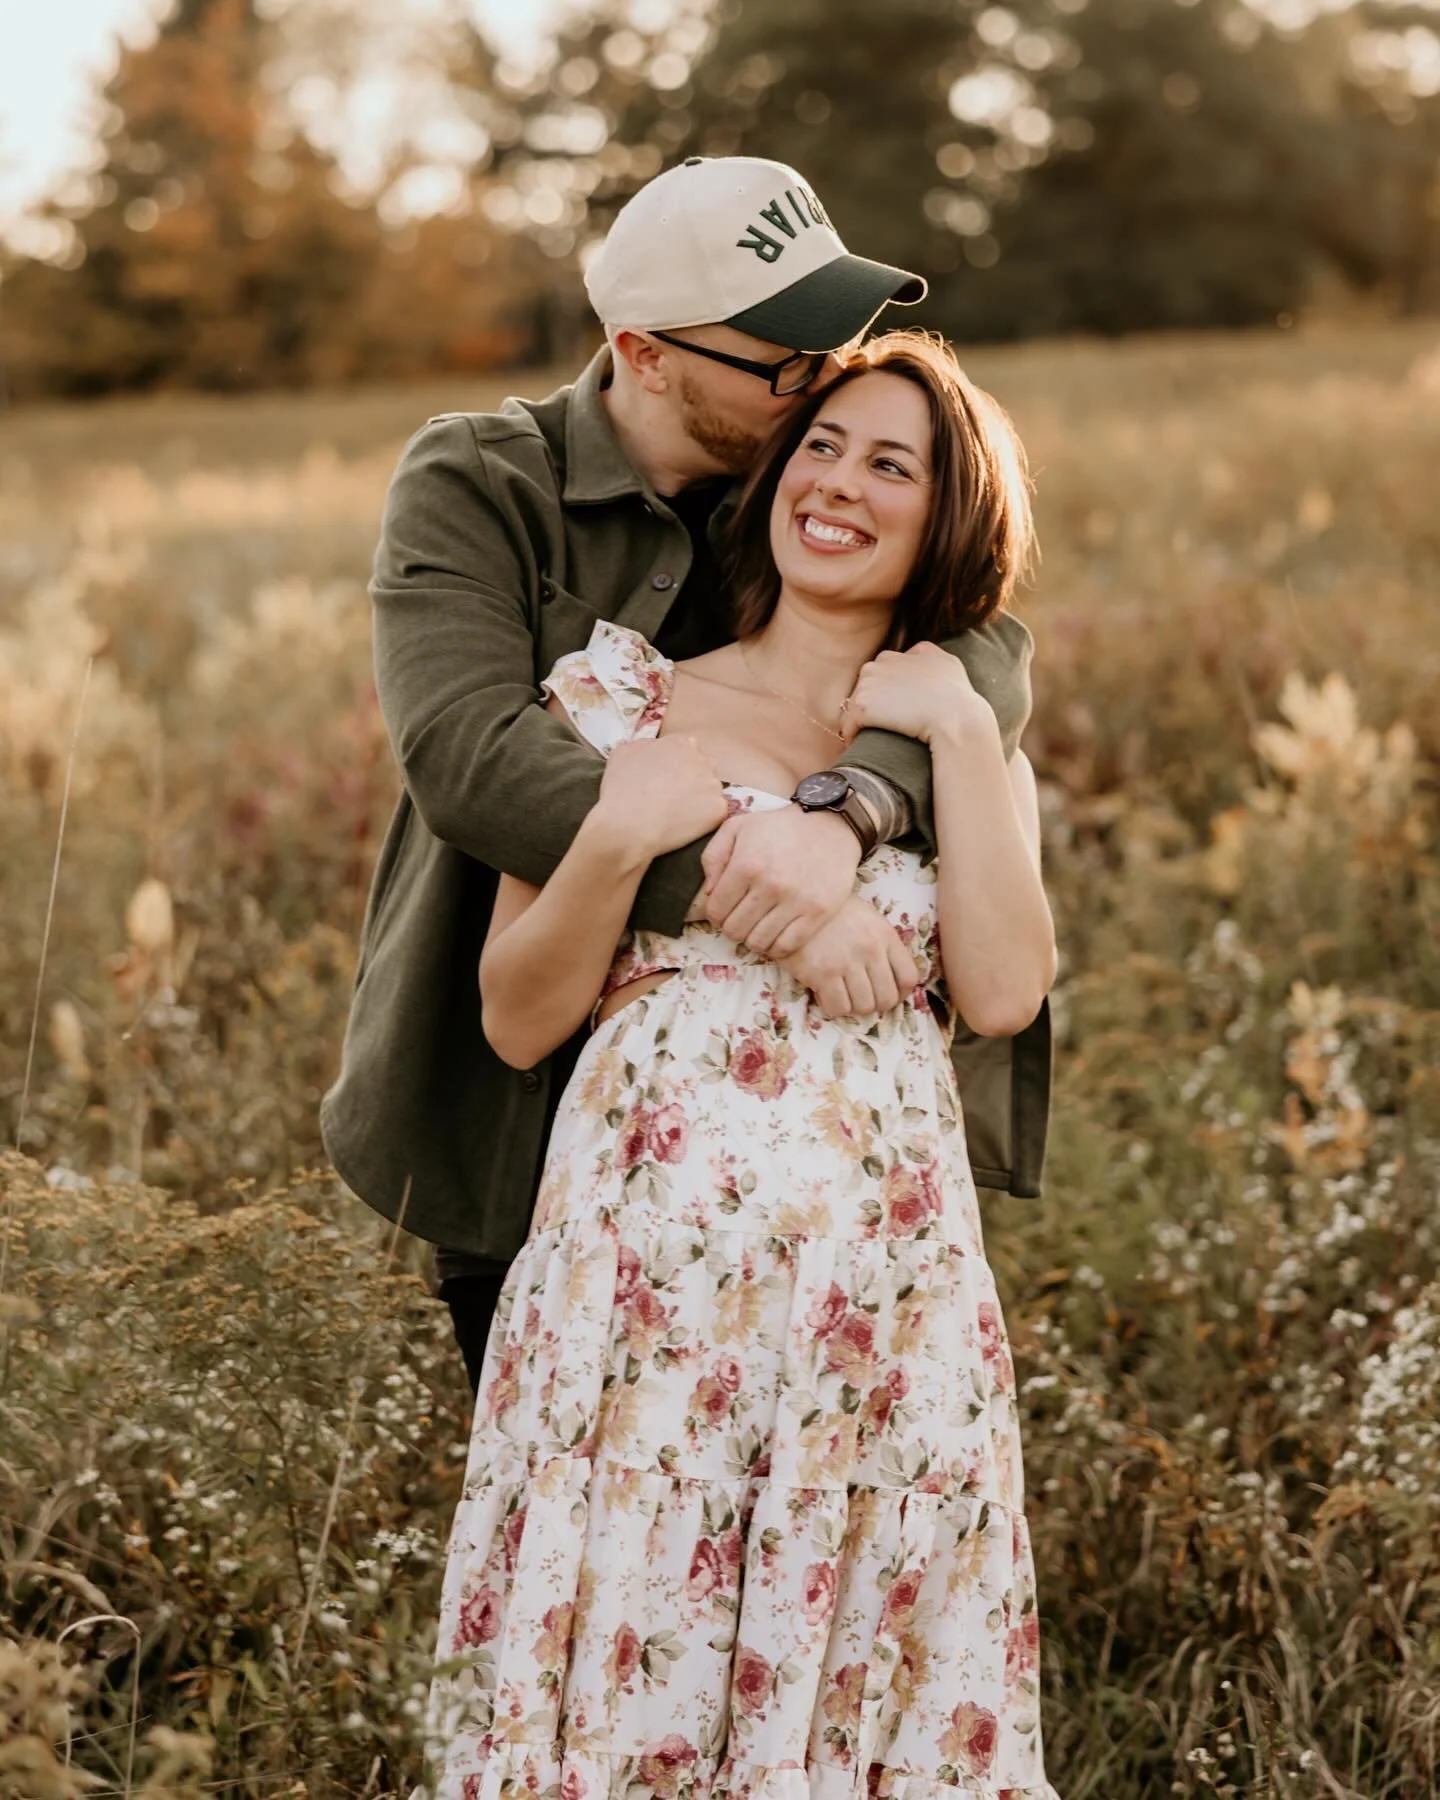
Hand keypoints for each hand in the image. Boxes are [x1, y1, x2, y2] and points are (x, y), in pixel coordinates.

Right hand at [593, 736, 728, 859]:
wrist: (628, 824)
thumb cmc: (621, 789)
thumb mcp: (623, 753)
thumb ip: (642, 745)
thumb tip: (648, 749)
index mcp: (682, 743)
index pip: (688, 751)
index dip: (677, 767)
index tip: (666, 781)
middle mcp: (703, 760)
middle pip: (704, 769)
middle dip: (692, 781)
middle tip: (673, 798)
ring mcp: (714, 785)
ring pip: (710, 792)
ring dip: (699, 800)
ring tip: (677, 814)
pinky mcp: (718, 809)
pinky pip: (714, 814)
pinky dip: (703, 820)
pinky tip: (684, 825)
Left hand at [701, 806, 858, 957]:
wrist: (830, 827)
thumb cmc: (780, 827)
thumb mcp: (738, 827)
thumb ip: (713, 856)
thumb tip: (709, 892)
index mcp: (746, 865)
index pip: (715, 911)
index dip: (715, 914)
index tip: (724, 910)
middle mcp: (770, 885)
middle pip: (734, 930)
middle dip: (732, 927)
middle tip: (741, 919)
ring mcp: (796, 901)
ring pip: (758, 943)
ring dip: (753, 939)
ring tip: (758, 927)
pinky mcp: (817, 913)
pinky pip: (786, 947)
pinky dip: (776, 947)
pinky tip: (776, 934)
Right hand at [779, 896, 919, 1017]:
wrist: (796, 903)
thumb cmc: (834, 913)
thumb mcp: (868, 919)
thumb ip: (884, 946)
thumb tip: (893, 980)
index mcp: (885, 936)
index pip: (909, 978)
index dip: (901, 993)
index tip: (890, 993)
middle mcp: (870, 950)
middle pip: (887, 998)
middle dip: (876, 1003)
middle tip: (862, 996)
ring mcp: (846, 962)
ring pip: (864, 1007)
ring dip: (854, 1006)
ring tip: (843, 994)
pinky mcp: (821, 973)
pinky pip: (838, 1008)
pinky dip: (834, 1007)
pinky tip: (826, 993)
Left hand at [843, 642, 995, 746]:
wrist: (956, 720)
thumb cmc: (959, 704)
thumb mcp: (951, 667)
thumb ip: (934, 659)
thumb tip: (919, 661)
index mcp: (914, 651)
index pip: (892, 666)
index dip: (890, 689)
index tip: (896, 709)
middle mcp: (889, 659)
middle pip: (870, 681)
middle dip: (872, 701)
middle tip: (877, 725)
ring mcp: (874, 680)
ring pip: (856, 700)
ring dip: (858, 718)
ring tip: (864, 737)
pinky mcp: (863, 703)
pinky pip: (848, 722)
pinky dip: (850, 734)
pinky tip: (856, 746)